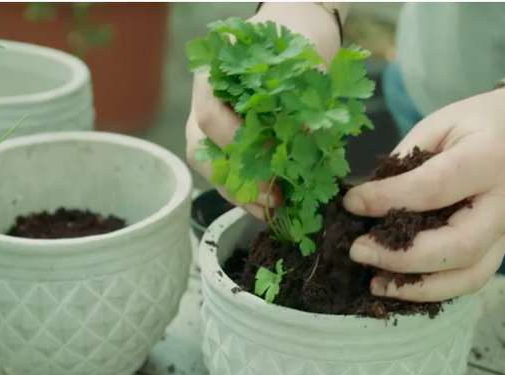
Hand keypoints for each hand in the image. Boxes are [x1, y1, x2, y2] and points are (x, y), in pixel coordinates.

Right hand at [185, 3, 340, 218]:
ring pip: (211, 167)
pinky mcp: (228, 144)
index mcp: (215, 76)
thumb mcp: (304, 63)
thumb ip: (301, 99)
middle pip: (200, 149)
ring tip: (272, 210)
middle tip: (271, 197)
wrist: (299, 34)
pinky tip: (269, 207)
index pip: (209, 114)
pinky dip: (247, 193)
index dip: (233, 142)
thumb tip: (303, 144)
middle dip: (234, 179)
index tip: (267, 158)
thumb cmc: (297, 43)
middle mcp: (204, 102)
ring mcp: (212, 126)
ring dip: (239, 194)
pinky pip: (228, 173)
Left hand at [344, 89, 504, 301]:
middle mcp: (504, 205)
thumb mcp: (440, 124)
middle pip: (458, 247)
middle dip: (403, 257)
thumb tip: (365, 200)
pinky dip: (433, 290)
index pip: (435, 187)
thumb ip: (405, 162)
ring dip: (418, 287)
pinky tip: (398, 286)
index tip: (352, 204)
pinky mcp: (503, 251)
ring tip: (375, 282)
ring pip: (469, 277)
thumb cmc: (480, 124)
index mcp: (489, 159)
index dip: (389, 199)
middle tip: (360, 251)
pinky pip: (470, 281)